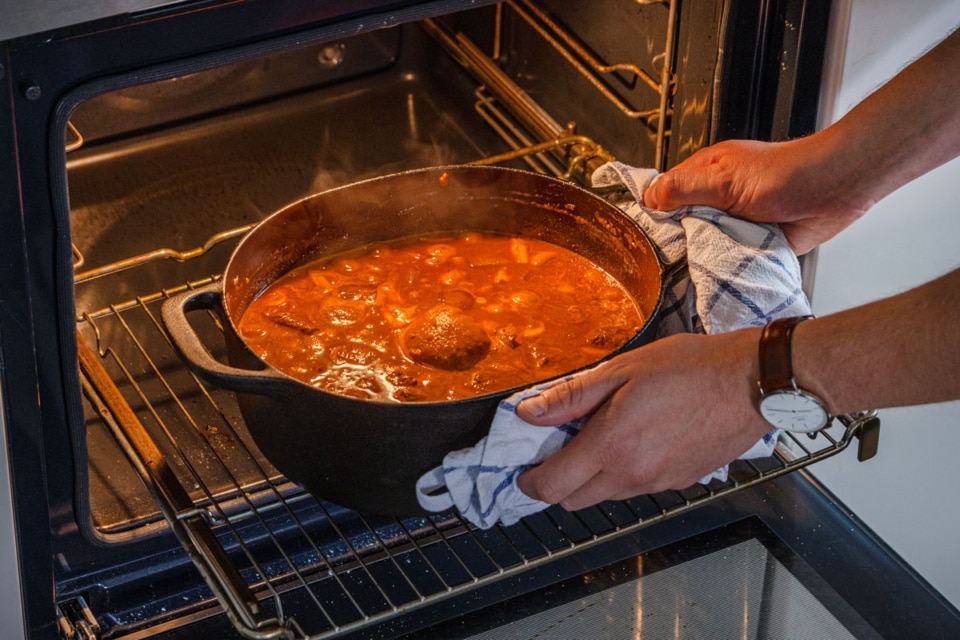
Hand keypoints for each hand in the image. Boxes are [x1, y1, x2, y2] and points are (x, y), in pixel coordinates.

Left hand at [515, 328, 771, 509]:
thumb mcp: (621, 370)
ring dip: (592, 478)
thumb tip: (529, 412)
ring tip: (600, 438)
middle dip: (558, 483)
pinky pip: (638, 488)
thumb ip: (571, 396)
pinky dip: (624, 474)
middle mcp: (633, 473)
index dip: (530, 482)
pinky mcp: (680, 483)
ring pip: (607, 496)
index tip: (524, 471)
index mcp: (612, 445)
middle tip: (558, 451)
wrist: (751, 383)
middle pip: (575, 500)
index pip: (553, 486)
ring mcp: (658, 482)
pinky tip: (635, 441)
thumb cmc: (691, 368)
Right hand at [641, 137, 869, 254]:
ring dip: (701, 257)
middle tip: (664, 261)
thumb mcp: (727, 178)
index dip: (652, 214)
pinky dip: (724, 268)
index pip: (665, 194)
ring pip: (704, 246)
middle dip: (675, 242)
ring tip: (688, 272)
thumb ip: (687, 187)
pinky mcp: (750, 244)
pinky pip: (728, 260)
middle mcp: (717, 199)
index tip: (639, 236)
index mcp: (706, 174)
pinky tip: (715, 277)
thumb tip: (650, 197)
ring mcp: (733, 223)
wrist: (836, 190)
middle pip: (681, 225)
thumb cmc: (788, 173)